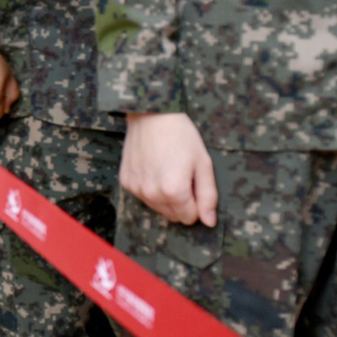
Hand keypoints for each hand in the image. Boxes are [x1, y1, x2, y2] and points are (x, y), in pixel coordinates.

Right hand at [119, 112, 217, 226]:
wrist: (152, 114)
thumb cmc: (181, 135)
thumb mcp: (203, 163)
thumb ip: (208, 196)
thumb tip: (209, 222)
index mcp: (174, 191)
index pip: (190, 217)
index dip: (197, 203)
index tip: (194, 183)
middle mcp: (152, 194)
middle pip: (173, 216)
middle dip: (181, 202)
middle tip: (182, 175)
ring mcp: (136, 188)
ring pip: (158, 208)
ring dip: (165, 196)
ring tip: (168, 170)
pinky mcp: (126, 181)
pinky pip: (143, 196)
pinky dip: (150, 187)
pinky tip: (154, 167)